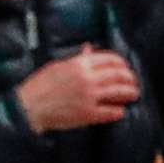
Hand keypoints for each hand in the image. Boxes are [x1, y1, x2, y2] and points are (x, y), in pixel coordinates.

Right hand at [17, 47, 141, 132]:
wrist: (30, 106)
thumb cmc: (41, 86)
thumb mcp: (58, 66)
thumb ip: (77, 59)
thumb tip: (90, 48)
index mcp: (79, 64)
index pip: (110, 59)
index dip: (122, 64)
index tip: (125, 68)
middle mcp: (87, 79)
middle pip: (118, 75)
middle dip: (130, 78)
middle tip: (133, 82)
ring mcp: (89, 96)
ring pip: (119, 92)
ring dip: (129, 93)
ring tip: (133, 94)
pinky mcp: (88, 114)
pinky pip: (111, 112)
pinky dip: (119, 111)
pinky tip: (120, 111)